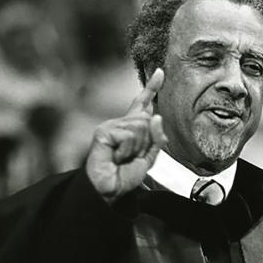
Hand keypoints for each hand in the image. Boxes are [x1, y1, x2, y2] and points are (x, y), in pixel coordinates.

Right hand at [86, 69, 166, 200]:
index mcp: (132, 128)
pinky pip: (129, 135)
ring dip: (137, 147)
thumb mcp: (148, 158)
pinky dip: (127, 150)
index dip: (152, 88)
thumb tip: (157, 115)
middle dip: (146, 142)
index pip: (143, 105)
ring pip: (140, 127)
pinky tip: (116, 157)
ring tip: (123, 158)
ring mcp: (111, 126)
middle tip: (132, 158)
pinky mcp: (103, 131)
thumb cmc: (125, 176)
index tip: (159, 72)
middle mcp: (121, 123)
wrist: (109, 190)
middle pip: (148, 120)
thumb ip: (156, 138)